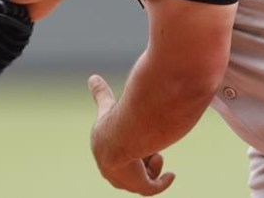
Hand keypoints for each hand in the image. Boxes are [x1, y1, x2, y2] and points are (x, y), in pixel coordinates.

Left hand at [88, 74, 175, 194]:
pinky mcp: (138, 186)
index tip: (139, 144)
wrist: (125, 134)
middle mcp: (110, 169)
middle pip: (130, 169)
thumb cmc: (117, 118)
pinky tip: (171, 174)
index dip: (129, 148)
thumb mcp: (108, 105)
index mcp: (103, 151)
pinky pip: (152, 188)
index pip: (116, 155)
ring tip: (156, 152)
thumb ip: (101, 93)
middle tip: (151, 145)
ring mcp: (124, 180)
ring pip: (142, 177)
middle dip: (142, 158)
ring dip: (152, 165)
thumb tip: (92, 77)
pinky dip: (162, 182)